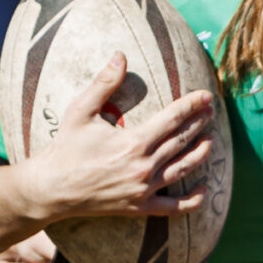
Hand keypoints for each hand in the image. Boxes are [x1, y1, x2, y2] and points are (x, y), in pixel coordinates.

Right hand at [22, 56, 218, 224]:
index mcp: (133, 141)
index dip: (192, 106)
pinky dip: (192, 200)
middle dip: (199, 124)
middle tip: (211, 112)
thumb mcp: (80, 110)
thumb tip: (121, 55)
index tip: (206, 96)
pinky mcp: (139, 207)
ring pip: (183, 170)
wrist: (52, 188)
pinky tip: (205, 189)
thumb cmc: (65, 147)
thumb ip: (104, 83)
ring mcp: (143, 189)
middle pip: (181, 141)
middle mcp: (143, 166)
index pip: (172, 119)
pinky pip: (174, 207)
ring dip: (200, 155)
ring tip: (210, 142)